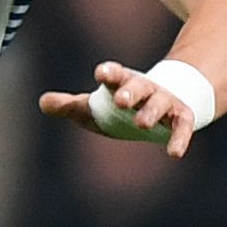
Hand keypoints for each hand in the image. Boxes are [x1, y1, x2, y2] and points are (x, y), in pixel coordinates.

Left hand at [41, 60, 207, 157]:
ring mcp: (165, 102)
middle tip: (120, 99)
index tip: (100, 74)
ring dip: (151, 112)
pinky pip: (183, 127)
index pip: (115, 74)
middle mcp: (146, 88)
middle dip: (130, 91)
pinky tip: (175, 154)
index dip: (109, 73)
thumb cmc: (121, 106)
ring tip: (142, 124)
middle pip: (138, 86)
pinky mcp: (181, 118)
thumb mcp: (94, 106)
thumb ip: (69, 105)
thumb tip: (43, 102)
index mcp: (122, 82)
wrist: (165, 101)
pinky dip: (179, 139)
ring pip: (160, 104)